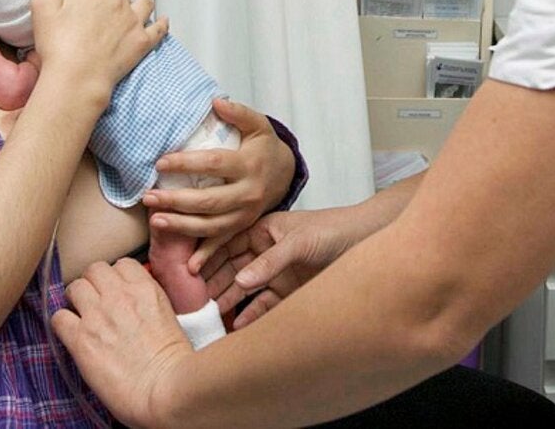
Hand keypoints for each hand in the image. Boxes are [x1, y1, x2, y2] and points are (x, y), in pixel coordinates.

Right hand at [30, 0, 166, 113]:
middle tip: (102, 0)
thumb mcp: (43, 5)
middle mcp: (116, 0)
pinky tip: (160, 21)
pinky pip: (158, 28)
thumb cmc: (57, 45)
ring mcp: (133, 20)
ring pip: (143, 1)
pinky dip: (160, 23)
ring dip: (138, 2)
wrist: (78, 78)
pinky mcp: (142, 41)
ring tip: (131, 7)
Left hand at [51, 259, 189, 426]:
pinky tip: (73, 336)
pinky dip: (62, 325)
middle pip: (94, 269)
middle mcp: (119, 296)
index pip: (122, 264)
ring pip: (74, 287)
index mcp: (145, 288)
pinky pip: (58, 318)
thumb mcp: (169, 316)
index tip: (115, 291)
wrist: (165, 389)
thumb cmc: (174, 362)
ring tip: (82, 317)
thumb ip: (148, 302)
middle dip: (93, 284)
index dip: (116, 278)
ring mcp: (98, 315)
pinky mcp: (81, 339)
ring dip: (76, 301)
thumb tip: (133, 305)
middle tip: (95, 302)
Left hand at [140, 98, 295, 268]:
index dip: (186, 163)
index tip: (160, 162)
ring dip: (182, 226)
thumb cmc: (264, 147)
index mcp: (248, 165)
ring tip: (156, 222)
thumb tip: (216, 101)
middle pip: (208, 201)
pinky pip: (222, 243)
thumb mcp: (258, 125)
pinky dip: (206, 256)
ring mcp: (245, 214)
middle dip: (175, 201)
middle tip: (149, 197)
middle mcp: (248, 193)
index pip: (213, 165)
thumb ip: (239, 113)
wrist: (286, 173)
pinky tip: (188, 267)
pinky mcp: (242, 227)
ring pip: (211, 225)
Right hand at [198, 208, 358, 328]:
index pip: (228, 243)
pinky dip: (251, 315)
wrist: (365, 241)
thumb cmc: (332, 229)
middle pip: (232, 268)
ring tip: (210, 315)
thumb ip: (270, 262)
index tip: (189, 272)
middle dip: (213, 282)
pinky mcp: (289, 291)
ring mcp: (276, 272)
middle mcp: (265, 251)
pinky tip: (239, 325)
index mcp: (262, 230)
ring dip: (228, 300)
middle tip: (194, 300)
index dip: (207, 255)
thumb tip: (241, 282)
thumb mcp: (299, 242)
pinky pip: (264, 305)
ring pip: (245, 288)